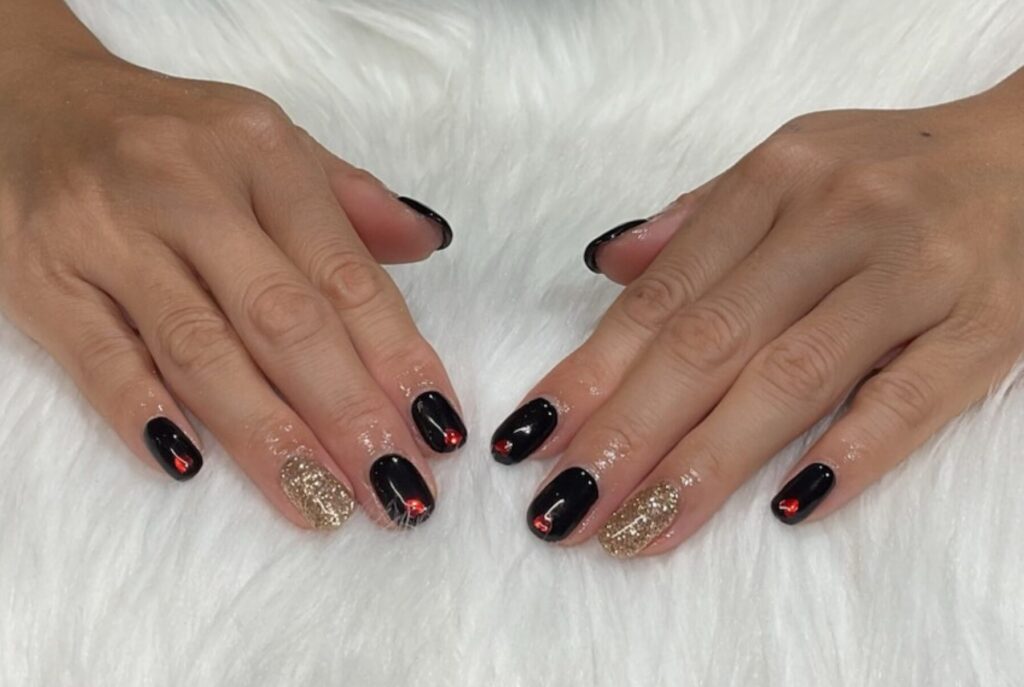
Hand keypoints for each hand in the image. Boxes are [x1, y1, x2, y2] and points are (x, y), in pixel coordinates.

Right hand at [0, 41, 465, 529]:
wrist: (25, 100)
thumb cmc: (169, 137)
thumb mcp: (264, 142)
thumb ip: (349, 198)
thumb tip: (430, 241)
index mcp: (262, 154)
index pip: (346, 275)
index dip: (398, 358)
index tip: (437, 428)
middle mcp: (191, 190)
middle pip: (283, 320)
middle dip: (348, 413)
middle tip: (396, 488)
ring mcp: (110, 234)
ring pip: (202, 350)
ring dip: (268, 437)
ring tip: (323, 503)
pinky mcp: (40, 277)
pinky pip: (98, 357)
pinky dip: (145, 413)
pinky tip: (191, 469)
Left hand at [492, 68, 1023, 555]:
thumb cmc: (895, 171)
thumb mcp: (791, 165)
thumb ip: (699, 219)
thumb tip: (607, 267)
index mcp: (777, 179)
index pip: (665, 294)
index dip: (593, 371)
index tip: (535, 437)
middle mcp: (839, 219)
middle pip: (712, 342)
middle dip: (627, 434)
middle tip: (565, 506)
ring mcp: (917, 272)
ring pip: (794, 377)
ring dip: (707, 463)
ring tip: (638, 526)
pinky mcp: (991, 325)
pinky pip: (915, 399)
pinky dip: (852, 454)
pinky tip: (789, 509)